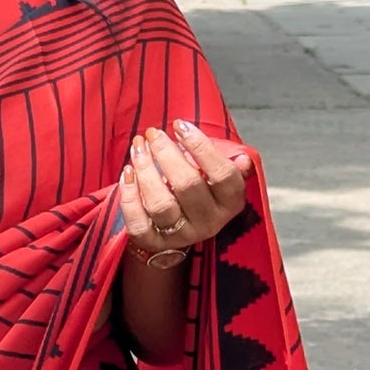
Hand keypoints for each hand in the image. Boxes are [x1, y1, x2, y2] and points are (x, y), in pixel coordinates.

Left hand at [119, 122, 251, 258]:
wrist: (181, 227)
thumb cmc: (201, 190)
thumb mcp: (221, 178)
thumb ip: (229, 165)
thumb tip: (243, 159)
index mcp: (230, 203)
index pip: (222, 174)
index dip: (201, 146)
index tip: (180, 125)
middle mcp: (209, 222)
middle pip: (187, 185)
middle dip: (166, 153)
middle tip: (153, 133)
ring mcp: (181, 236)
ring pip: (160, 204)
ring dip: (145, 171)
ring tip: (138, 148)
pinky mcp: (155, 243)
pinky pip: (138, 224)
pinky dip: (129, 197)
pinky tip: (127, 173)